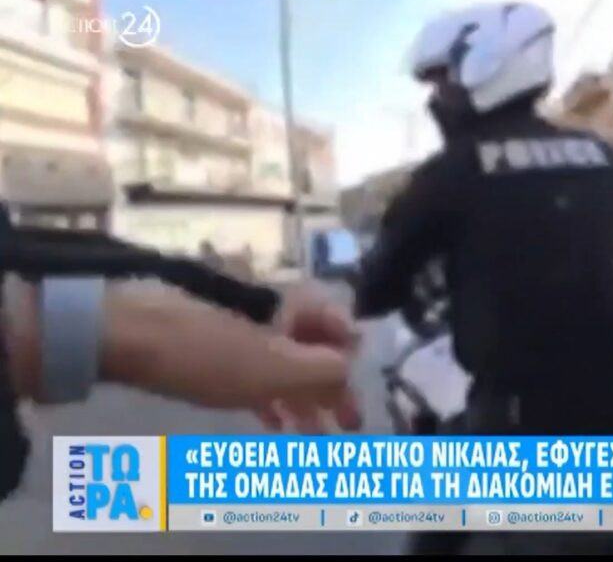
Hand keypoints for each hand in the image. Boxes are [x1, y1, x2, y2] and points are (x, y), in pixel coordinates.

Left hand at [99, 280, 356, 429]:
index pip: (342, 331)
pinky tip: (273, 423)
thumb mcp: (277, 369)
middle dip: (331, 393)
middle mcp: (275, 308)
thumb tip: (350, 371)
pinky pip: (254, 369)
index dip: (352, 368)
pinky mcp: (212, 342)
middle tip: (345, 430)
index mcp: (296, 305)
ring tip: (312, 440)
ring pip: (284, 364)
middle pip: (314, 351)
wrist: (124, 334)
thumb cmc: (209, 351)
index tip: (356, 403)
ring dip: (303, 401)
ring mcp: (242, 324)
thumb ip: (325, 371)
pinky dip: (270, 395)